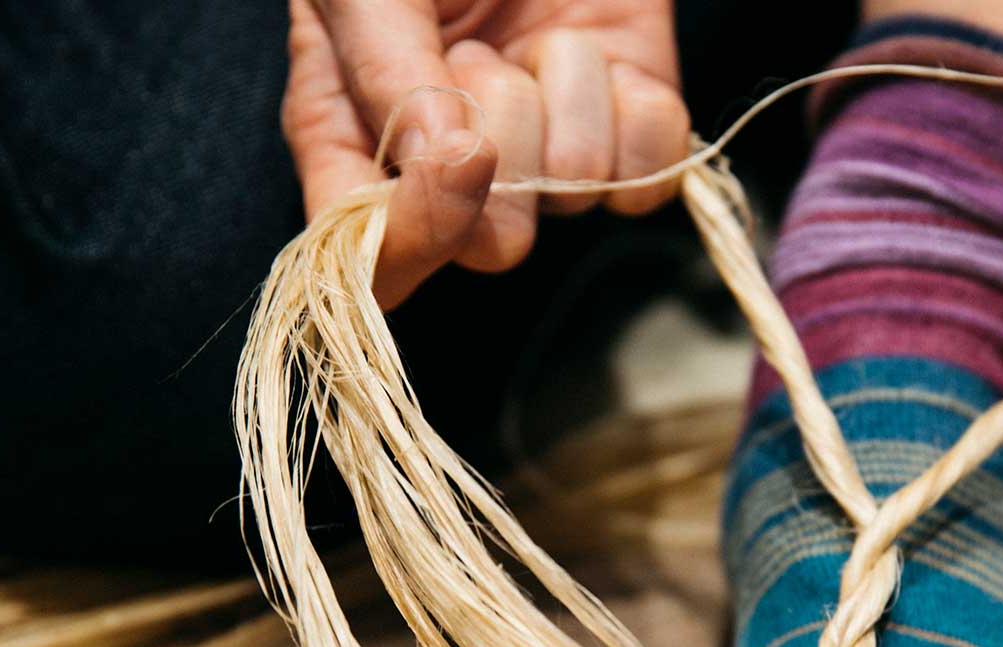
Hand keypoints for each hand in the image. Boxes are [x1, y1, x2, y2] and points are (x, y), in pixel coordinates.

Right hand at [282, 0, 686, 307]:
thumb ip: (381, 68)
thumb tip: (439, 164)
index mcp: (353, 141)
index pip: (373, 261)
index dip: (419, 238)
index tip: (460, 157)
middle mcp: (446, 170)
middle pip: (493, 244)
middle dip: (504, 137)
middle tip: (480, 51)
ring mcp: (542, 158)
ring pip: (576, 193)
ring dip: (565, 93)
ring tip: (534, 29)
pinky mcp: (624, 136)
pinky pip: (649, 177)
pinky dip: (639, 111)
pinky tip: (604, 53)